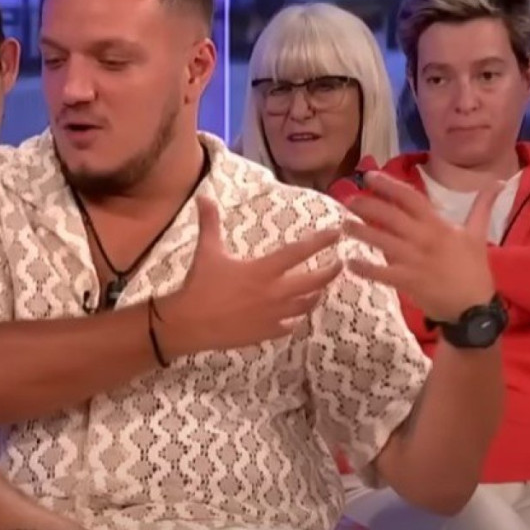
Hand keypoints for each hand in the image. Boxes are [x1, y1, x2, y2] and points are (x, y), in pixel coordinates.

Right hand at [160, 196, 342, 355]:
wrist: (189, 324)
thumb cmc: (200, 285)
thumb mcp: (207, 250)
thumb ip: (210, 223)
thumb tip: (204, 196)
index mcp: (264, 270)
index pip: (299, 252)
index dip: (320, 241)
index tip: (337, 233)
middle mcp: (274, 293)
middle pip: (313, 282)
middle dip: (330, 273)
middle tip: (340, 265)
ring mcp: (273, 315)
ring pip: (305, 306)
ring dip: (315, 296)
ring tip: (321, 290)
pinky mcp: (266, 333)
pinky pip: (289, 326)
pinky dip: (294, 319)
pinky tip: (294, 316)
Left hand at [343, 172, 501, 322]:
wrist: (474, 307)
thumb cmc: (474, 269)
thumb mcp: (477, 234)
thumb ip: (482, 206)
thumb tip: (500, 181)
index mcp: (439, 225)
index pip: (410, 198)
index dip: (389, 185)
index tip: (369, 176)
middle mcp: (424, 239)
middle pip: (391, 216)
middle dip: (367, 205)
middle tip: (347, 199)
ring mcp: (415, 260)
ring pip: (382, 241)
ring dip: (361, 232)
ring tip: (343, 226)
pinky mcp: (408, 281)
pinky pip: (381, 273)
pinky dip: (365, 268)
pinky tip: (349, 262)